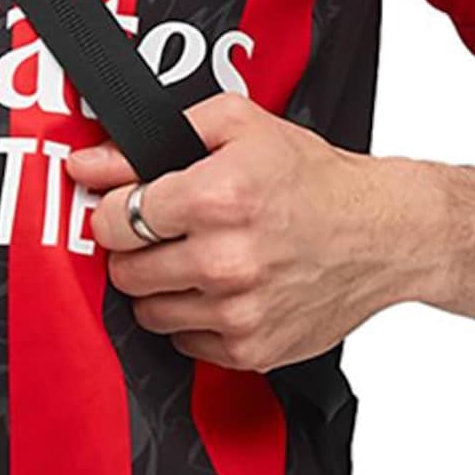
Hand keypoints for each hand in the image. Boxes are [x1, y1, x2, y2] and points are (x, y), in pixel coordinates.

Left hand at [71, 91, 416, 372]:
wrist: (385, 235)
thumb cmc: (315, 180)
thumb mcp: (239, 125)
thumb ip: (152, 138)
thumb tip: (89, 164)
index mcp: (216, 198)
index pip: (115, 219)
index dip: (116, 208)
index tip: (130, 205)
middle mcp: (224, 260)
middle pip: (124, 270)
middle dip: (136, 249)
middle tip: (167, 233)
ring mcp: (237, 311)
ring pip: (147, 312)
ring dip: (161, 288)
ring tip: (198, 259)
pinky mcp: (250, 349)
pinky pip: (183, 343)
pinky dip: (194, 319)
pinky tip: (224, 290)